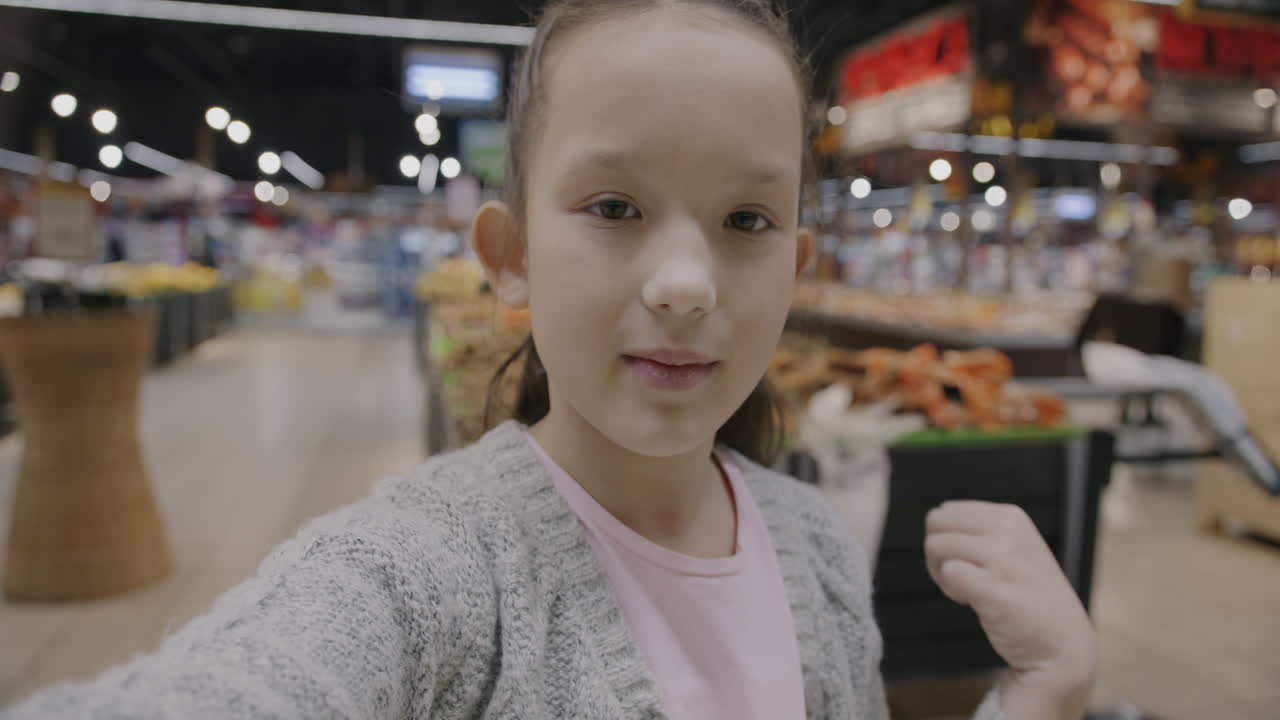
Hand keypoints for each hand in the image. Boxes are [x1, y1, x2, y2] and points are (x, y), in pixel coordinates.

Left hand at [925, 501, 1095, 719]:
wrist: (1062, 644)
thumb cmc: (1028, 596)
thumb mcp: (1014, 546)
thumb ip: (980, 530)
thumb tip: (935, 517)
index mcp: (1010, 516)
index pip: (946, 511)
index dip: (946, 538)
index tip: (969, 560)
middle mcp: (1008, 531)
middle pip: (936, 525)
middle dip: (938, 553)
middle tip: (962, 576)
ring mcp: (1004, 560)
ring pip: (936, 547)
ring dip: (943, 575)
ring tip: (971, 591)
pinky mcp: (996, 590)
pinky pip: (949, 573)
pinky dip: (951, 590)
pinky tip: (973, 602)